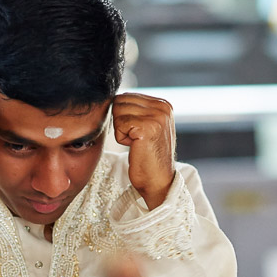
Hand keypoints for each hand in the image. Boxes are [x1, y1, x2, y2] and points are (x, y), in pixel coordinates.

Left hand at [112, 92, 174, 208]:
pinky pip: (119, 124)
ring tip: (137, 143)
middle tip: (135, 139)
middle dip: (121, 122)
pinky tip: (135, 147)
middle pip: (120, 101)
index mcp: (163, 103)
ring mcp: (157, 116)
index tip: (137, 133)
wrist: (157, 180)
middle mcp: (162, 106)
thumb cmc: (147, 156)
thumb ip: (136, 109)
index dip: (123, 117)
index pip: (126, 96)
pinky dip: (121, 138)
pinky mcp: (147, 127)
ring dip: (121, 130)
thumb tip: (113, 97)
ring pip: (118, 112)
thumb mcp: (147, 125)